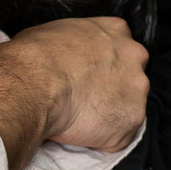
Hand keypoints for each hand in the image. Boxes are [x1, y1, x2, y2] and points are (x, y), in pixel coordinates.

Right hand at [6, 16, 149, 150]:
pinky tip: (79, 132)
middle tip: (85, 97)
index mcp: (114, 31)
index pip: (120, 46)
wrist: (33, 87)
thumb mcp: (49, 34)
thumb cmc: (34, 59)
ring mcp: (137, 90)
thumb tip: (58, 59)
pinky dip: (102, 138)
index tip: (89, 73)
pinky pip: (118, 135)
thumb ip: (70, 45)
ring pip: (127, 107)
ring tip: (79, 117)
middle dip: (113, 88)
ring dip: (108, 113)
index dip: (103, 63)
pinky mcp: (131, 121)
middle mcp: (134, 56)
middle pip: (131, 75)